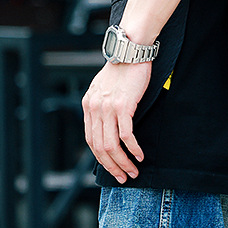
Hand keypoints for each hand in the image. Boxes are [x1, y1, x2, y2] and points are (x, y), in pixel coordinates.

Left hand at [82, 60, 150, 183]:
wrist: (130, 50)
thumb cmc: (121, 68)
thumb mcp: (103, 88)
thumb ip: (101, 105)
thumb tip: (106, 125)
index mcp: (88, 105)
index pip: (90, 140)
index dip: (101, 158)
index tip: (111, 167)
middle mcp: (94, 109)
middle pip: (99, 147)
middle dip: (112, 166)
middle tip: (123, 177)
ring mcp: (108, 108)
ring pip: (112, 145)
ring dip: (123, 162)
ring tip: (133, 171)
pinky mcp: (123, 106)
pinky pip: (126, 135)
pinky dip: (133, 148)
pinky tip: (139, 155)